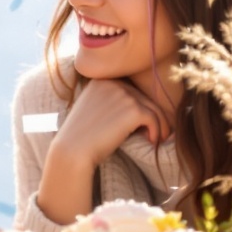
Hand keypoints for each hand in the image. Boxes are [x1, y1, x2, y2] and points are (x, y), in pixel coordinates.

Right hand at [36, 79, 167, 226]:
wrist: (72, 151)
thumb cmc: (80, 137)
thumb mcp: (91, 109)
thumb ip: (109, 102)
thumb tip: (139, 108)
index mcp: (102, 80)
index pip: (130, 90)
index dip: (138, 107)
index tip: (140, 124)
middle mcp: (113, 83)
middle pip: (144, 98)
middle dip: (152, 116)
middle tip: (154, 133)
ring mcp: (124, 95)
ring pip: (153, 108)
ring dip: (159, 125)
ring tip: (157, 138)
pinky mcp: (133, 110)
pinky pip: (154, 119)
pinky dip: (157, 131)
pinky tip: (151, 141)